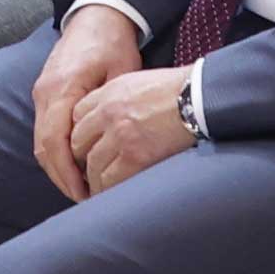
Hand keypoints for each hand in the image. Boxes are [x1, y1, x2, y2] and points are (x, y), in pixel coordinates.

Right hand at [27, 0, 146, 196]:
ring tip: (80, 187)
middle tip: (83, 199)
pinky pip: (44, 130)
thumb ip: (113, 108)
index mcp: (63, 88)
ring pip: (40, 141)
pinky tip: (74, 164)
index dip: (67, 173)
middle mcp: (45, 93)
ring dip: (56, 167)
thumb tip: (114, 146)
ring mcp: (41, 93)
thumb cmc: (113, 43)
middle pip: (43, 147)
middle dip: (60, 177)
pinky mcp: (45, 93)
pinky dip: (55, 152)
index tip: (83, 194)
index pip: (55, 142)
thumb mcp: (122, 74)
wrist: (96, 15)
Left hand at [66, 65, 196, 197]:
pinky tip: (109, 193)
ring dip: (92, 178)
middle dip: (79, 158)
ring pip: (92, 164)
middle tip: (84, 170)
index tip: (83, 145)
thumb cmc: (174, 88)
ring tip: (95, 187)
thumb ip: (116, 96)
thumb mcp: (136, 81)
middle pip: (78, 142)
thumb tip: (106, 116)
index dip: (79, 134)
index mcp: (107, 94)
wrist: (197, 98)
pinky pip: (110, 178)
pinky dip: (106, 188)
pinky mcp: (135, 156)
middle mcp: (108, 114)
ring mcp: (120, 136)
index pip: (77, 116)